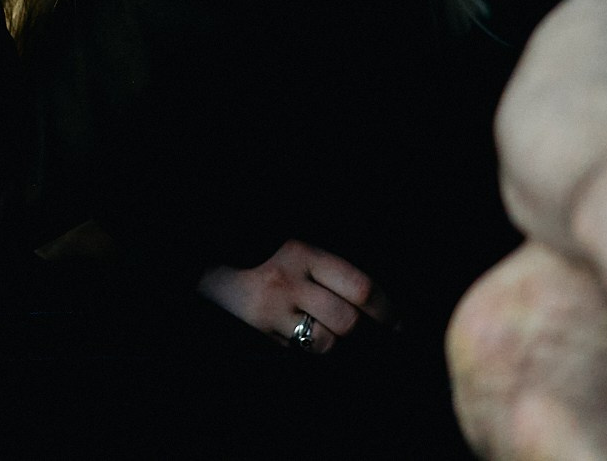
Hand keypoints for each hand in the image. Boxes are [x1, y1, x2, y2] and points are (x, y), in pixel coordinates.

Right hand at [199, 240, 397, 352]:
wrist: (209, 274)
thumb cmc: (258, 261)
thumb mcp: (293, 254)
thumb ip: (325, 270)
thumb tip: (372, 299)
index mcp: (302, 253)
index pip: (359, 286)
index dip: (387, 309)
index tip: (396, 322)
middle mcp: (288, 281)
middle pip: (347, 321)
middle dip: (364, 334)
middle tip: (373, 337)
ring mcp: (270, 311)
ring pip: (324, 342)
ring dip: (332, 344)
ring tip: (326, 333)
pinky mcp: (258, 333)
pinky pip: (297, 352)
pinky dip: (306, 351)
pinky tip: (300, 339)